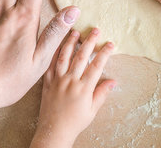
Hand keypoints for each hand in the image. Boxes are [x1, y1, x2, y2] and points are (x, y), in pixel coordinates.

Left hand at [30, 28, 115, 147]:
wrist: (53, 132)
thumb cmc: (74, 123)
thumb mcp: (92, 110)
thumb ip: (102, 93)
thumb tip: (113, 81)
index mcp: (83, 88)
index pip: (96, 66)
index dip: (104, 53)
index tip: (110, 43)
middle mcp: (70, 81)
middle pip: (81, 56)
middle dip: (89, 41)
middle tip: (95, 29)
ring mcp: (57, 80)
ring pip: (64, 57)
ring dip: (70, 42)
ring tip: (75, 31)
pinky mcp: (47, 82)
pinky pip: (50, 64)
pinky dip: (54, 53)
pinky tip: (57, 43)